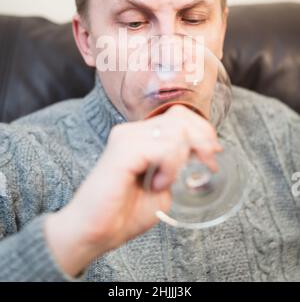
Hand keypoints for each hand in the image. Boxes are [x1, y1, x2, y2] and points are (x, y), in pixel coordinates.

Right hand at [45, 104, 221, 276]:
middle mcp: (132, 131)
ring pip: (175, 130)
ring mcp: (126, 137)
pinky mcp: (124, 149)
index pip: (179, 115)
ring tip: (167, 182)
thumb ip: (177, 169)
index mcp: (140, 136)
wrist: (93, 232)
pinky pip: (163, 146)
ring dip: (182, 158)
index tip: (214, 154)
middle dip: (202, 139)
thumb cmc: (124, 213)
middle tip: (208, 163)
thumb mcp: (163, 188)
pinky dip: (169, 165)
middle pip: (180, 116)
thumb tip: (200, 158)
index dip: (202, 130)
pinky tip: (158, 183)